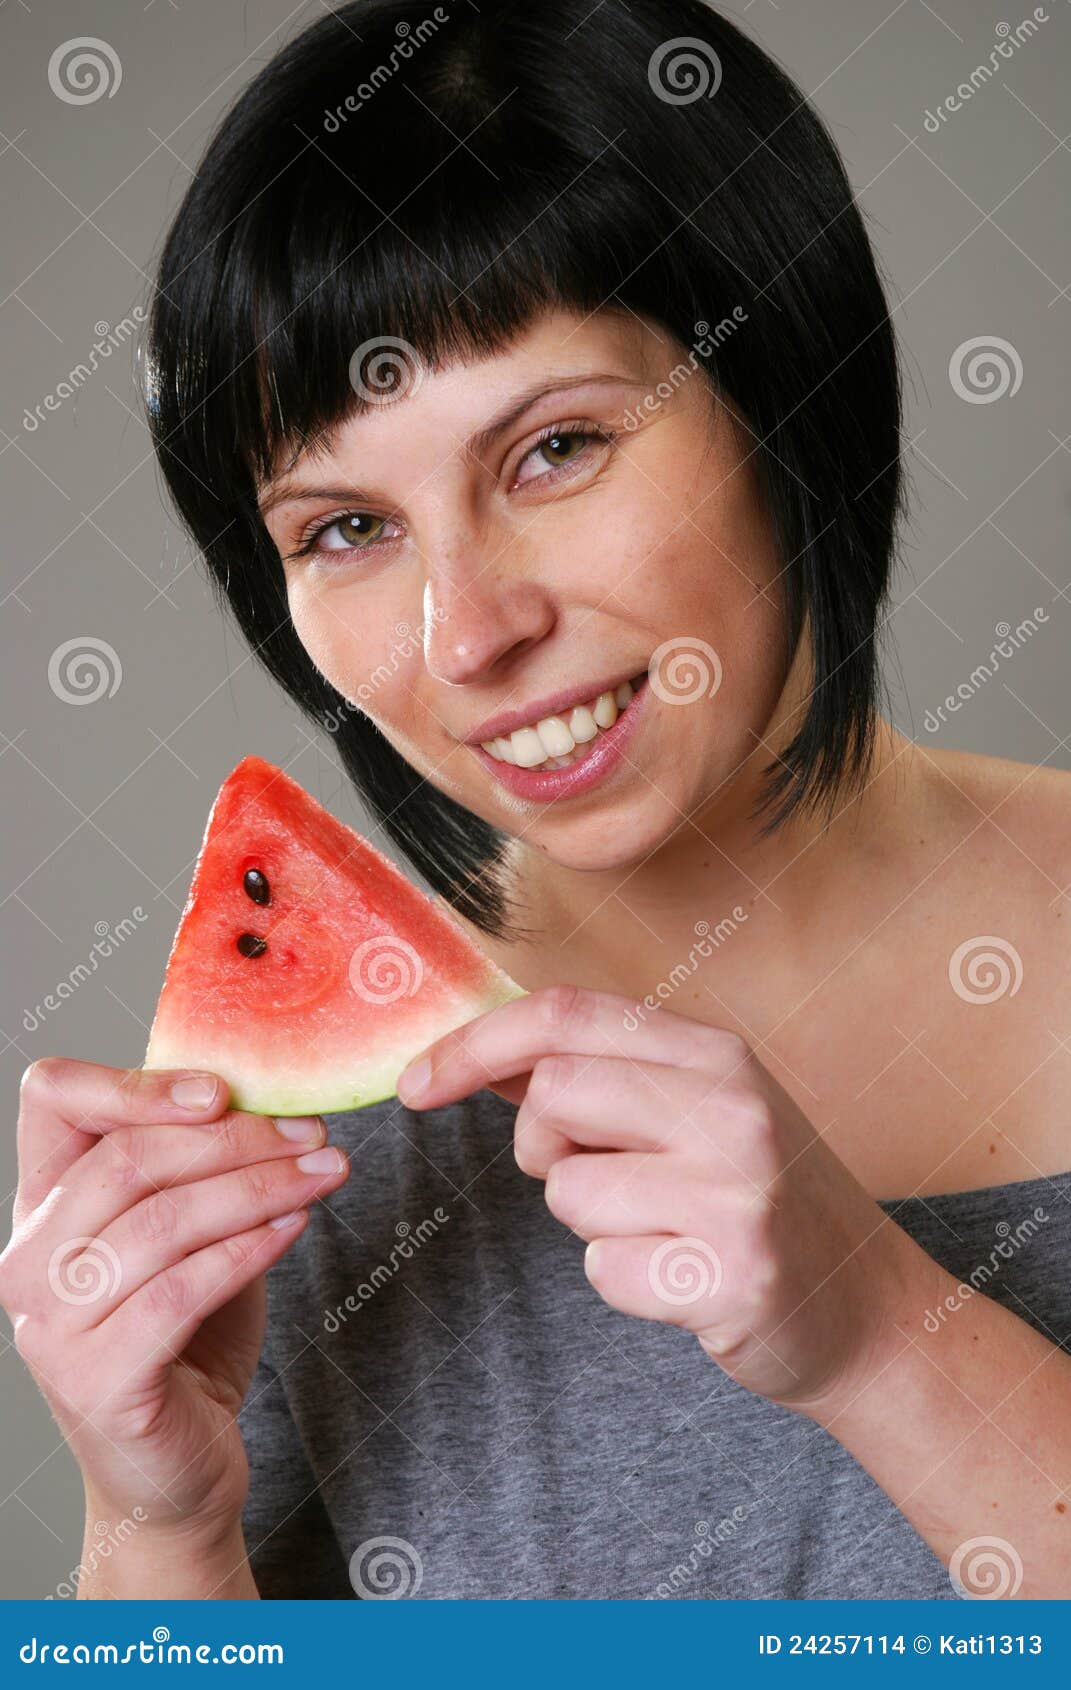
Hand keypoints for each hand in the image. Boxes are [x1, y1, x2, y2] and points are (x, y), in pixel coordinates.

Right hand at [0, 1059, 348, 1541]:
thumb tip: (275, 1102)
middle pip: (127, 1160)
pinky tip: (296, 1226)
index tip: (222, 1091)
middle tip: (313, 1135)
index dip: (134, 1082)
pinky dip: (248, 1249)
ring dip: (258, 1189)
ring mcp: (52, 1326)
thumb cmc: (187, 1340)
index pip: (53, 1100)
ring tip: (325, 1175)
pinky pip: (180, 1293)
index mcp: (41, 1207)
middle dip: (234, 1140)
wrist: (178, 1471)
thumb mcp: (192, 1236)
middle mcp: (28, 1261)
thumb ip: (204, 1172)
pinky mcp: (97, 1381)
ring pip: (162, 1222)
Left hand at [397, 986, 925, 1414]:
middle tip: (597, 1174)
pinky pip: (604, 1269)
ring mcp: (738, 1189)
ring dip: (592, 1222)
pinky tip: (683, 1278)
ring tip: (664, 1228)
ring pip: (569, 1191)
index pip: (567, 1014)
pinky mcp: (733, 1273)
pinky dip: (625, 1280)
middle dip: (543, 1146)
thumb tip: (485, 1053)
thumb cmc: (760, 1201)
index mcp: (716, 1052)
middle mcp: (732, 1106)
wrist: (869, 1308)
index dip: (474, 1043)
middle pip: (552, 1095)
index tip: (415, 1083)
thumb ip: (604, 1075)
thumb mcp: (698, 1110)